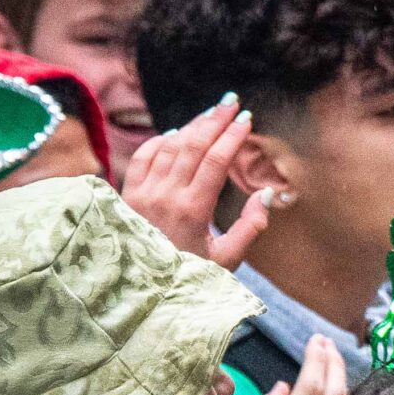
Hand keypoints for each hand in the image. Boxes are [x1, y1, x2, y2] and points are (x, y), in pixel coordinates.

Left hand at [121, 95, 277, 271]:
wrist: (140, 292)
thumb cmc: (189, 276)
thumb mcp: (227, 261)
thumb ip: (251, 227)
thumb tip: (266, 194)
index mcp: (193, 210)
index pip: (215, 160)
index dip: (232, 136)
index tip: (247, 119)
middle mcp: (165, 196)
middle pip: (192, 145)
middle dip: (214, 120)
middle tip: (231, 102)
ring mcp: (142, 194)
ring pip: (168, 147)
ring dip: (191, 127)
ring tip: (210, 114)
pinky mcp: (127, 196)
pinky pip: (143, 157)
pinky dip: (160, 141)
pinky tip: (175, 134)